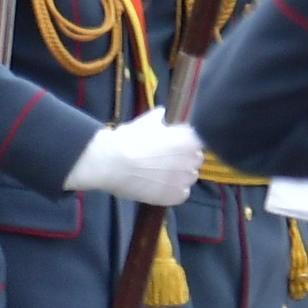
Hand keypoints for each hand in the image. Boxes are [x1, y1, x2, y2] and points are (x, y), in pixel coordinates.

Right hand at [65, 119, 202, 206]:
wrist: (109, 164)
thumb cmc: (126, 140)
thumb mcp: (143, 123)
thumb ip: (158, 118)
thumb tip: (163, 112)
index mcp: (188, 139)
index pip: (198, 142)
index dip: (185, 145)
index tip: (172, 147)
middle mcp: (192, 159)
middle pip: (195, 161)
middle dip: (182, 160)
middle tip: (162, 161)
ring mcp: (186, 178)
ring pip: (189, 178)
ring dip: (178, 176)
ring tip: (157, 174)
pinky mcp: (177, 195)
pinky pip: (182, 193)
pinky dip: (173, 191)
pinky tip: (157, 186)